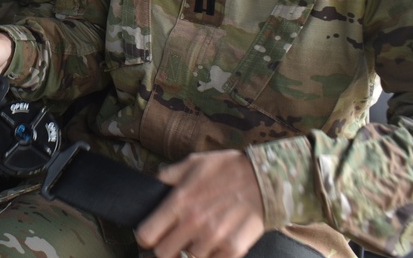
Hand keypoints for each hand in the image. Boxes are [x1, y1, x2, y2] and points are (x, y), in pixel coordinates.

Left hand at [135, 150, 264, 257]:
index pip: (146, 234)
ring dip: (191, 250)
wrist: (266, 178)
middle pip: (163, 253)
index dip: (145, 236)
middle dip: (166, 247)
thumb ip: (168, 176)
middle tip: (174, 239)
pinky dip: (212, 255)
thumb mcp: (193, 162)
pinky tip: (216, 242)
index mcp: (180, 201)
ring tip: (200, 236)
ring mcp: (214, 238)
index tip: (151, 235)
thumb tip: (152, 187)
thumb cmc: (228, 168)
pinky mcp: (233, 249)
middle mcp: (193, 222)